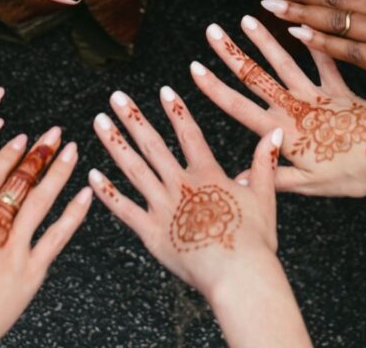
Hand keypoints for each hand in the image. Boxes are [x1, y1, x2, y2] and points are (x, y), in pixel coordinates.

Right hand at [0, 129, 88, 342]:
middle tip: (54, 134)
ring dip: (57, 173)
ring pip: (40, 202)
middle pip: (19, 183)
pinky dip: (72, 215)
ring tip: (70, 152)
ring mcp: (14, 248)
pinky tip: (83, 195)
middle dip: (38, 155)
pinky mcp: (30, 271)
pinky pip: (56, 237)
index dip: (8, 155)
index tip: (22, 137)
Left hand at [89, 86, 283, 299]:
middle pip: (153, 145)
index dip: (176, 111)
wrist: (239, 276)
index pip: (190, 135)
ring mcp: (163, 207)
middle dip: (133, 118)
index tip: (164, 90)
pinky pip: (123, 208)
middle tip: (116, 97)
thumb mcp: (265, 198)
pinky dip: (106, 192)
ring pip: (133, 168)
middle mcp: (181, 185)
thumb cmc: (255, 243)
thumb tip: (274, 133)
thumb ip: (265, 163)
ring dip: (115, 143)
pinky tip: (91, 175)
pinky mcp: (151, 232)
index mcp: (207, 176)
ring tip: (99, 122)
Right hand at [192, 16, 365, 198]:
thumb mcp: (310, 184)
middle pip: (255, 76)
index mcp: (282, 131)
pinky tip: (302, 29)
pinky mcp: (340, 90)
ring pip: (284, 62)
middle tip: (210, 31)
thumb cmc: (353, 175)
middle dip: (230, 53)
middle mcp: (294, 107)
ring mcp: (317, 94)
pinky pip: (324, 63)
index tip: (194, 67)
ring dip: (263, 40)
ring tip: (246, 19)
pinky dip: (313, 46)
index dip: (214, 87)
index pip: (238, 106)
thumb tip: (236, 181)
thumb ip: (273, 178)